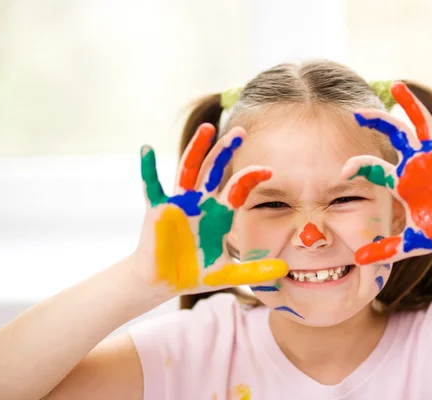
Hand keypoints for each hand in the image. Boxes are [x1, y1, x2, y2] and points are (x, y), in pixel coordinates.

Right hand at [134, 123, 287, 295]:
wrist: (163, 283)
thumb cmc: (194, 274)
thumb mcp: (228, 274)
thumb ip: (255, 271)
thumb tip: (284, 270)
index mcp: (219, 213)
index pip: (238, 188)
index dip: (251, 178)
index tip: (268, 170)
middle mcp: (201, 202)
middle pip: (215, 169)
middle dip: (226, 150)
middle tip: (240, 131)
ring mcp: (179, 202)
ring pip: (189, 169)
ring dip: (197, 148)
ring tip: (207, 128)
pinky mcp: (157, 209)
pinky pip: (151, 185)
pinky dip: (148, 168)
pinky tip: (147, 149)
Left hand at [342, 82, 431, 264]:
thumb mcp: (411, 242)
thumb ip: (385, 250)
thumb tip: (358, 261)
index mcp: (401, 181)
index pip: (374, 167)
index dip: (358, 166)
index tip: (343, 170)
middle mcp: (415, 164)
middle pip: (393, 135)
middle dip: (376, 122)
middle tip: (357, 113)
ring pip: (420, 125)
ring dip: (409, 105)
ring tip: (396, 85)